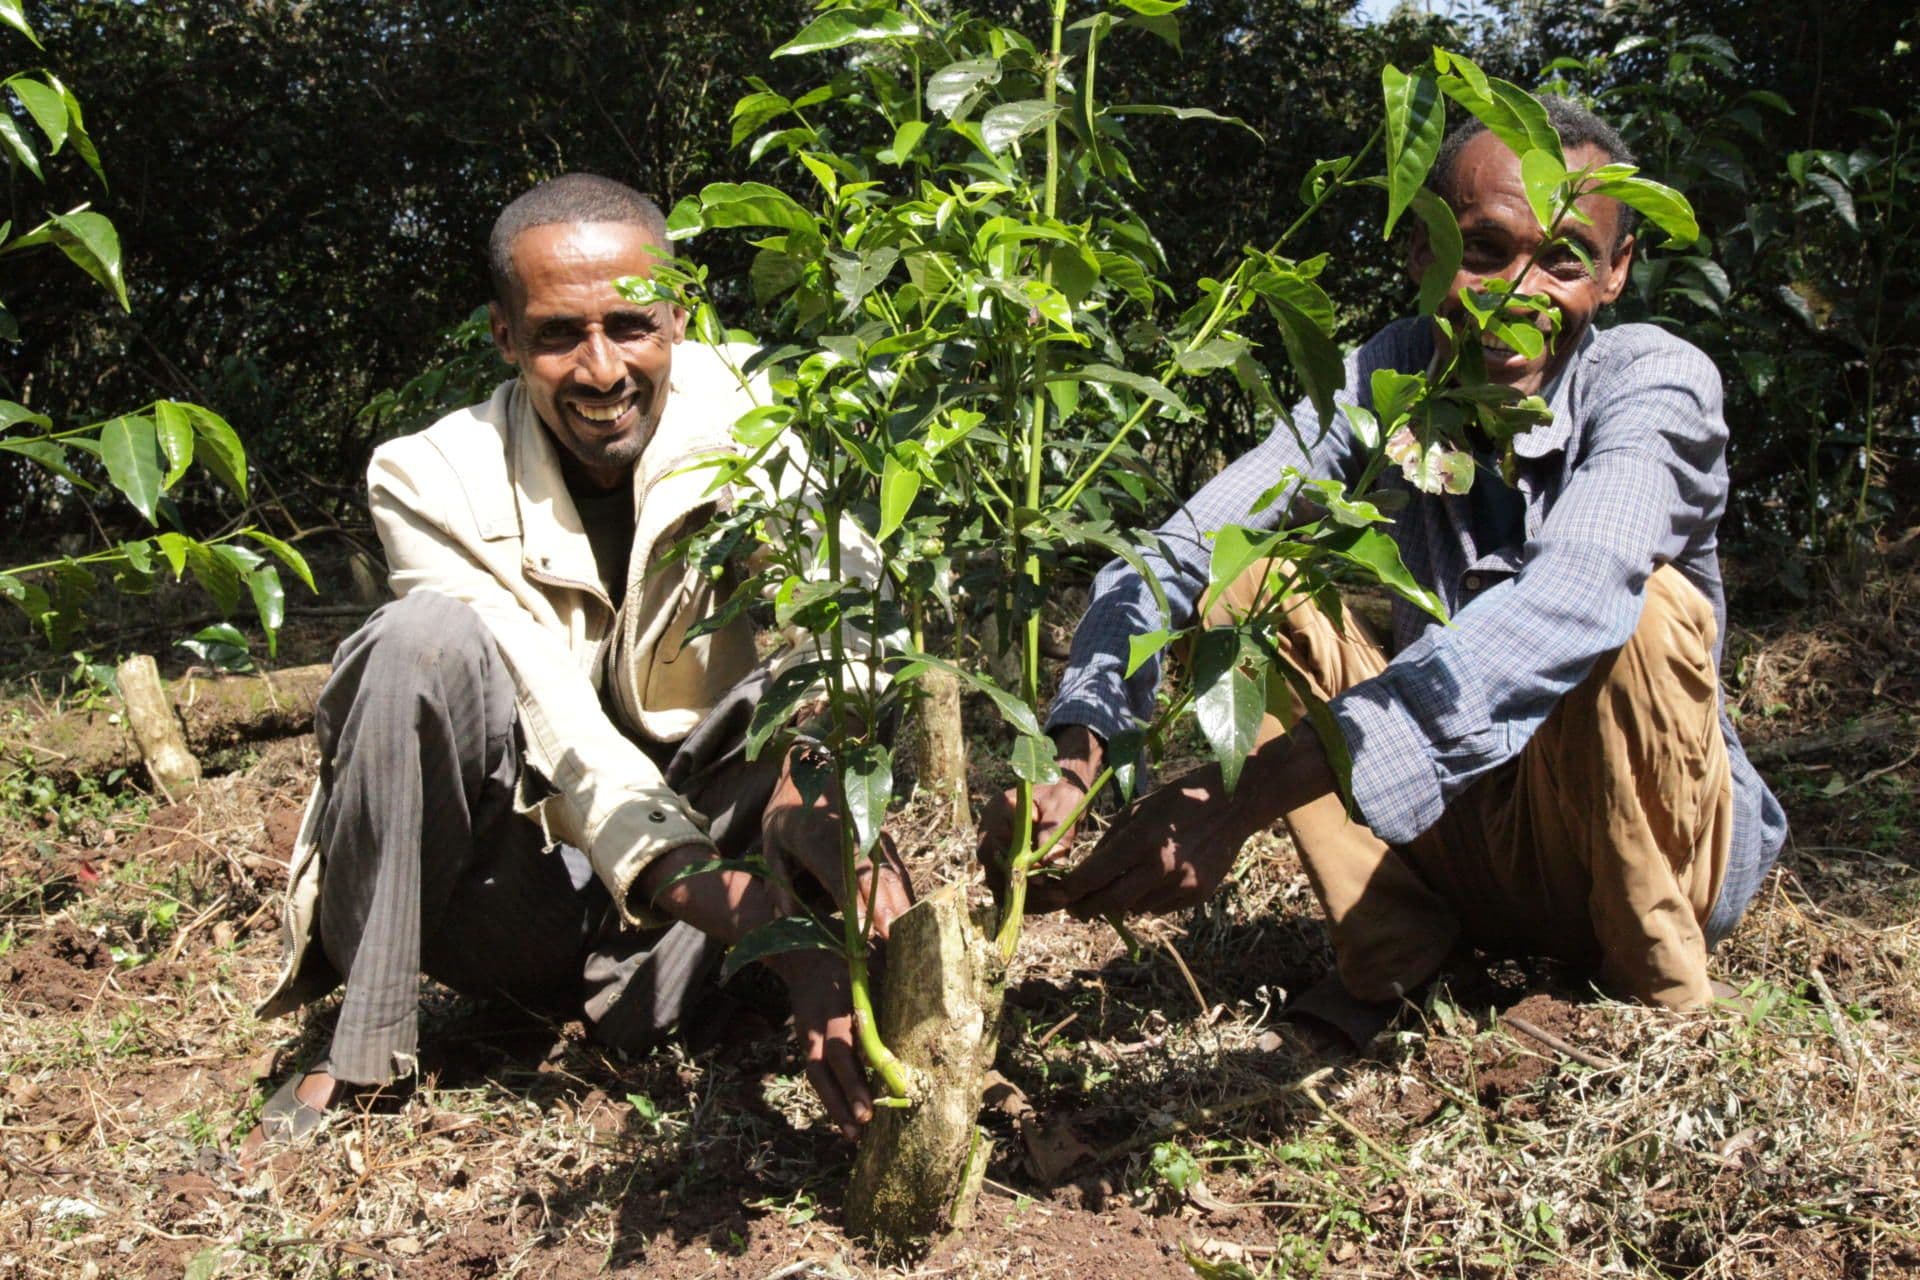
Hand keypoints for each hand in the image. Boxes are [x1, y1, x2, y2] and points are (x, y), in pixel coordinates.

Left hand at [762, 745, 913, 939]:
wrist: (814, 769)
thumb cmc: (788, 814)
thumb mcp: (771, 845)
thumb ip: (778, 883)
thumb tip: (785, 920)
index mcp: (818, 837)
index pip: (840, 876)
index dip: (855, 906)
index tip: (864, 936)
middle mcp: (852, 835)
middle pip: (877, 877)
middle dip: (889, 912)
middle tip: (897, 947)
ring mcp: (874, 836)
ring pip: (895, 875)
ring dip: (903, 908)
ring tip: (911, 941)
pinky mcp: (886, 840)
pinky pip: (899, 873)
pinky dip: (905, 898)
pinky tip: (910, 924)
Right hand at [767, 948, 872, 1140]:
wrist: (801, 952)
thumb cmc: (847, 954)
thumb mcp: (869, 956)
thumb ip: (891, 972)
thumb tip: (932, 984)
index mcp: (836, 1001)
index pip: (847, 1043)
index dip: (862, 1070)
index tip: (888, 1086)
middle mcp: (818, 1023)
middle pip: (829, 1065)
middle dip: (847, 1094)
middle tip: (865, 1123)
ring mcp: (808, 1035)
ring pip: (818, 1075)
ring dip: (835, 1106)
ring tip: (853, 1136)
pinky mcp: (807, 1044)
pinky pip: (817, 1074)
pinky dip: (831, 1097)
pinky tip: (845, 1120)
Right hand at [977, 725, 1103, 899]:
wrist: (1061, 788)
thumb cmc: (1064, 792)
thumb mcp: (1065, 806)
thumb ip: (1056, 835)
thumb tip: (1047, 869)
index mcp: (999, 811)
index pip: (994, 851)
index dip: (1016, 871)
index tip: (1044, 879)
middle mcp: (989, 830)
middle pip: (994, 873)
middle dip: (1024, 891)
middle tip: (1057, 898)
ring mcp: (994, 847)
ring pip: (1001, 885)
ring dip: (1028, 898)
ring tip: (1059, 900)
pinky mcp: (1004, 859)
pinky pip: (1010, 885)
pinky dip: (1030, 896)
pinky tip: (1053, 897)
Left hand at [1024, 762, 1257, 917]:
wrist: (1233, 805)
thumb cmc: (1178, 801)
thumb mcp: (1137, 810)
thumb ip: (1111, 842)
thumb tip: (1087, 874)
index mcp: (1141, 838)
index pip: (1094, 875)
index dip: (1071, 891)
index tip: (1059, 896)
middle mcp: (1160, 865)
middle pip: (1111, 901)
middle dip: (1088, 907)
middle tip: (1077, 907)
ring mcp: (1181, 883)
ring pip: (1135, 908)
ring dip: (1121, 900)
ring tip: (1125, 882)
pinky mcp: (1197, 894)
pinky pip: (1159, 907)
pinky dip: (1148, 899)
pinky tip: (1156, 878)